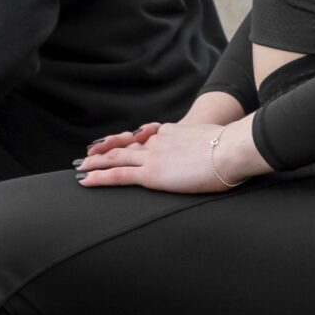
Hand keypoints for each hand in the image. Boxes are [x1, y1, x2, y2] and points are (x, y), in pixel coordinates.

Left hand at [73, 117, 262, 194]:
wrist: (232, 149)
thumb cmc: (233, 148)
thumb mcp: (216, 140)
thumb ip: (208, 146)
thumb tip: (218, 155)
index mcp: (173, 132)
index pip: (147, 137)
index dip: (131, 141)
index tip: (122, 142)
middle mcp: (158, 141)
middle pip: (126, 144)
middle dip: (106, 149)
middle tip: (90, 154)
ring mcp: (153, 156)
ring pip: (116, 159)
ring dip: (96, 163)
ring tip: (81, 167)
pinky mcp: (151, 174)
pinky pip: (118, 176)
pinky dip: (99, 178)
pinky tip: (85, 181)